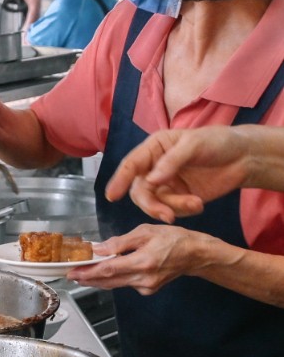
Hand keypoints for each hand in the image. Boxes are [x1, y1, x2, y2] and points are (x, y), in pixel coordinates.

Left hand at [67, 224, 213, 294]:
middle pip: (108, 281)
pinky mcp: (148, 289)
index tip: (73, 272)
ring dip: (97, 280)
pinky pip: (125, 284)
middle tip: (71, 275)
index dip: (88, 272)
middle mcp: (143, 278)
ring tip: (81, 275)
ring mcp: (146, 286)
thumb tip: (99, 249)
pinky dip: (114, 279)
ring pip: (115, 284)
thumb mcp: (146, 232)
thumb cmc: (174, 239)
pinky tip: (107, 272)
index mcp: (143, 262)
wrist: (196, 254)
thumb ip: (120, 242)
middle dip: (87, 278)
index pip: (108, 270)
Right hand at [105, 127, 254, 222]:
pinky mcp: (177, 198)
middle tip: (166, 215)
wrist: (244, 158)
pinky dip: (183, 211)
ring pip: (155, 204)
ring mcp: (165, 184)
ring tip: (196, 204)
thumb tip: (151, 180)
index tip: (112, 196)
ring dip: (173, 208)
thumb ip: (171, 162)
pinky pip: (171, 210)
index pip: (131, 165)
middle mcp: (154, 168)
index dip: (119, 180)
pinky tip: (199, 204)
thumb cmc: (218, 142)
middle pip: (139, 191)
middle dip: (152, 204)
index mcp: (154, 149)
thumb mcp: (194, 144)